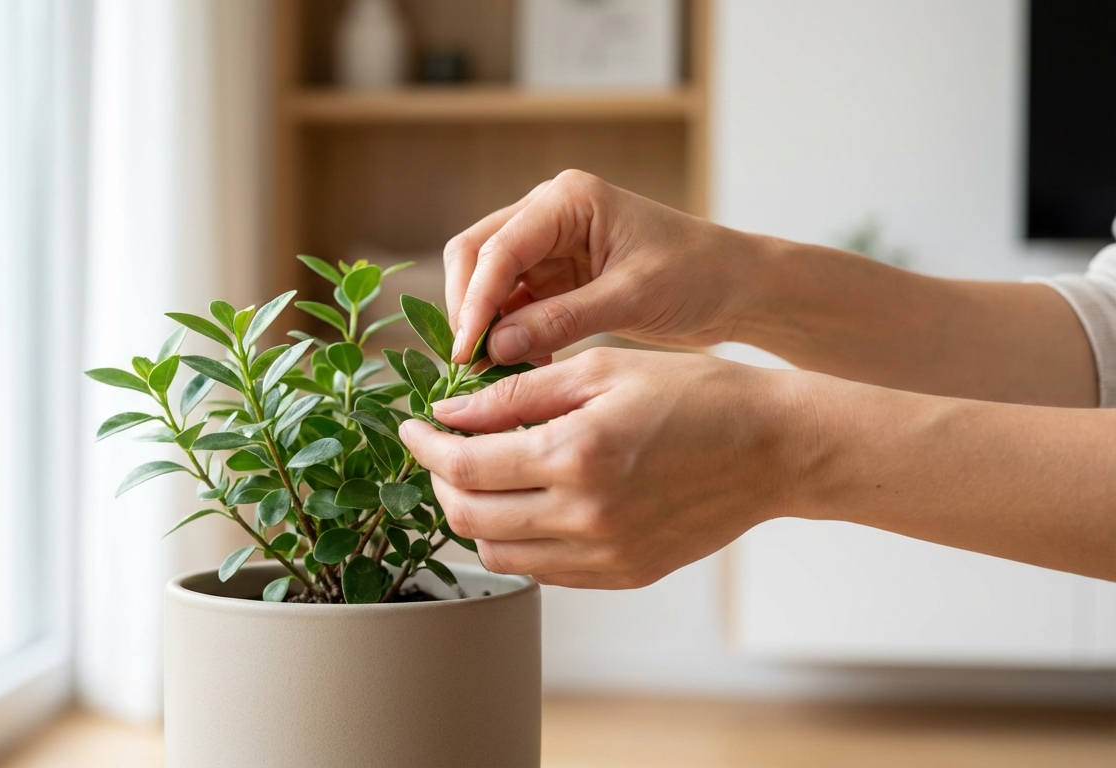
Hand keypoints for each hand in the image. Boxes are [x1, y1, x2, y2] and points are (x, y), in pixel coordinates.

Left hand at [398, 348, 812, 587]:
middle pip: (470, 518)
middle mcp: (586, 517)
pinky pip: (544, 569)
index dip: (424, 446)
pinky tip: (528, 501)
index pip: (465, 466)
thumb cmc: (695, 394)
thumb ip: (517, 394)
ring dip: (474, 515)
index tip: (411, 425)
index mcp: (577, 456)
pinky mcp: (623, 575)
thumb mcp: (602, 369)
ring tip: (482, 474)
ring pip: (499, 554)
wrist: (775, 449)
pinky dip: (518, 539)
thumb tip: (450, 412)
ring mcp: (605, 555)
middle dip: (440, 481)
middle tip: (441, 448)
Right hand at [444, 170, 759, 365]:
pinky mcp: (556, 275)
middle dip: (469, 309)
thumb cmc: (698, 276)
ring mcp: (549, 244)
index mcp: (567, 200)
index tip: (466, 352)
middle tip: (469, 364)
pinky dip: (511, 335)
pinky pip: (514, 305)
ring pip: (489, 283)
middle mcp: (548, 213)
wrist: (738, 287)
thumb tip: (496, 347)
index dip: (475, 302)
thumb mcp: (631, 298)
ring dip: (488, 326)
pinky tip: (524, 367)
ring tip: (496, 373)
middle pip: (476, 256)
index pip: (497, 248)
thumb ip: (561, 319)